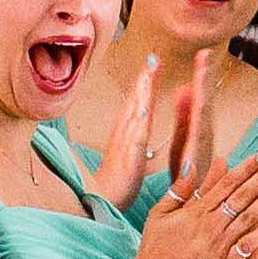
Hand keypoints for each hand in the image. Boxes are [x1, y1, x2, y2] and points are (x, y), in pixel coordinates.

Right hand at [93, 58, 162, 207]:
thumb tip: (144, 107)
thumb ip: (137, 126)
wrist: (104, 200)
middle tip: (152, 57)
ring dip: (142, 94)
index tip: (153, 58)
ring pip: (136, 115)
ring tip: (149, 75)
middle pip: (135, 100)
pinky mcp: (129, 160)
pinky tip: (146, 112)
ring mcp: (125, 144)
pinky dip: (140, 125)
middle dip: (144, 78)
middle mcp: (124, 132)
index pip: (137, 98)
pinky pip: (136, 140)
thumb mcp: (131, 146)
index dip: (145, 79)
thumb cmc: (119, 177)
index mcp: (127, 129)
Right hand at [138, 149, 257, 258]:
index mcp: (195, 211)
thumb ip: (179, 190)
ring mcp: (218, 244)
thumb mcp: (160, 213)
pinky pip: (247, 246)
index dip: (247, 167)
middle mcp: (209, 224)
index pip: (226, 183)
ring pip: (248, 216)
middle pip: (242, 195)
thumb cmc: (155, 248)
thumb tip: (192, 164)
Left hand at [165, 50, 218, 198]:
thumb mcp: (183, 140)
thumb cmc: (187, 174)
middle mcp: (204, 137)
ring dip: (202, 96)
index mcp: (199, 130)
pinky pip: (194, 142)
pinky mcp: (195, 164)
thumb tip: (185, 87)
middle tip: (205, 54)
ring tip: (200, 74)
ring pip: (202, 119)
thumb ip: (185, 115)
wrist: (190, 206)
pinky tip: (193, 111)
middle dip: (205, 79)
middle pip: (205, 103)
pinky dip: (195, 127)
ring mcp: (201, 150)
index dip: (202, 76)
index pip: (201, 98)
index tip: (203, 53)